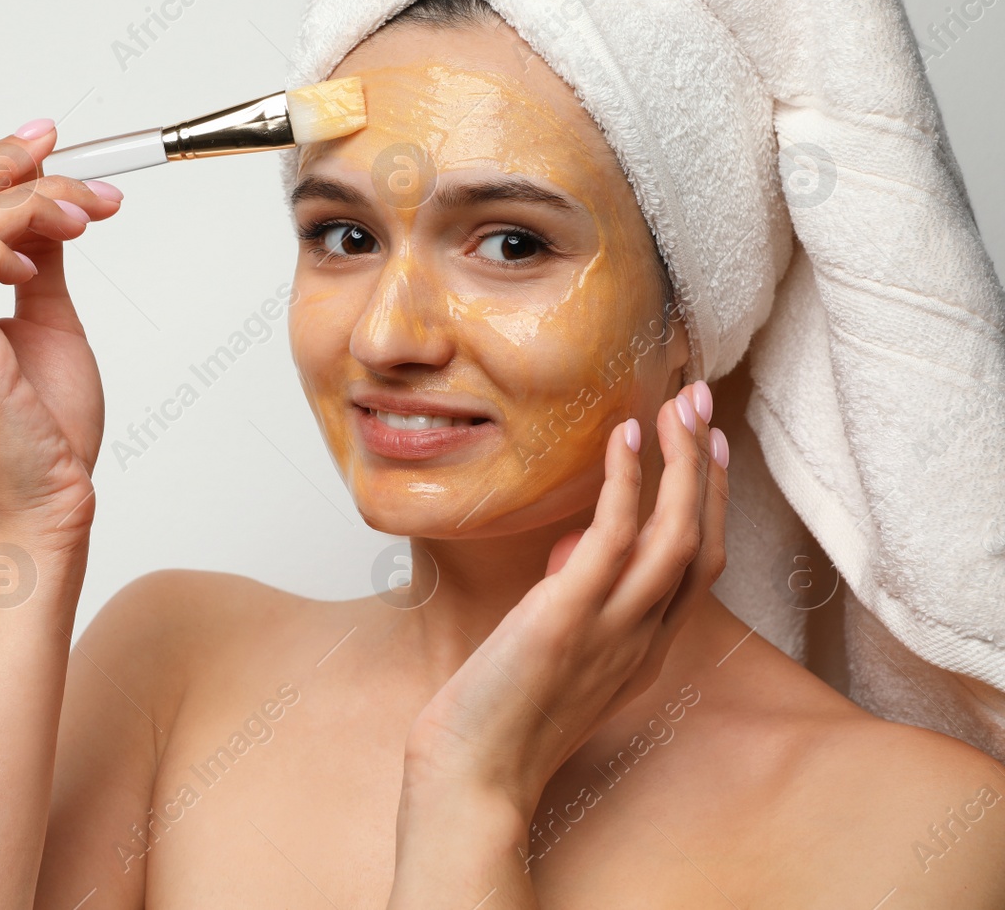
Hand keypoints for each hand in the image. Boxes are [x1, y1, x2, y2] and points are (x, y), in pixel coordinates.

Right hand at [0, 121, 122, 540]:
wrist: (43, 514)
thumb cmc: (45, 439)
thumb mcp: (51, 329)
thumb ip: (42, 271)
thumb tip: (55, 217)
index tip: (51, 142)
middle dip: (13, 167)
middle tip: (73, 158)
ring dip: (28, 203)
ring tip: (86, 212)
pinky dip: (2, 244)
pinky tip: (41, 257)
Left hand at [402, 383, 729, 821]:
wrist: (472, 775)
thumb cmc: (499, 717)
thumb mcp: (555, 657)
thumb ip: (576, 610)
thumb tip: (573, 556)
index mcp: (644, 652)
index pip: (697, 568)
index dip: (709, 503)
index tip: (706, 450)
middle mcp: (644, 640)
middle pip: (702, 541)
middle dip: (708, 468)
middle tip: (702, 405)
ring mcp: (613, 629)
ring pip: (676, 533)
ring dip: (683, 463)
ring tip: (678, 406)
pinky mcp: (568, 616)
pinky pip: (614, 535)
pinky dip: (625, 481)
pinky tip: (624, 437)